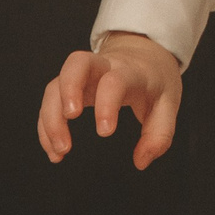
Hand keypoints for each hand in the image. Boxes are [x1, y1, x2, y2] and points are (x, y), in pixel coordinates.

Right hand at [38, 31, 183, 169]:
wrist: (143, 53)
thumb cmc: (154, 80)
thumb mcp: (169, 103)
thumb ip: (159, 134)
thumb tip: (141, 161)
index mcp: (130, 70)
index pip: (115, 80)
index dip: (107, 104)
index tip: (105, 132)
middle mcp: (102, 67)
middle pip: (76, 63)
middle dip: (68, 89)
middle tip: (70, 118)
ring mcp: (82, 75)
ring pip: (55, 84)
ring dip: (51, 116)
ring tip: (61, 150)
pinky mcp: (69, 86)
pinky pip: (50, 101)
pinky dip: (45, 126)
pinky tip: (54, 150)